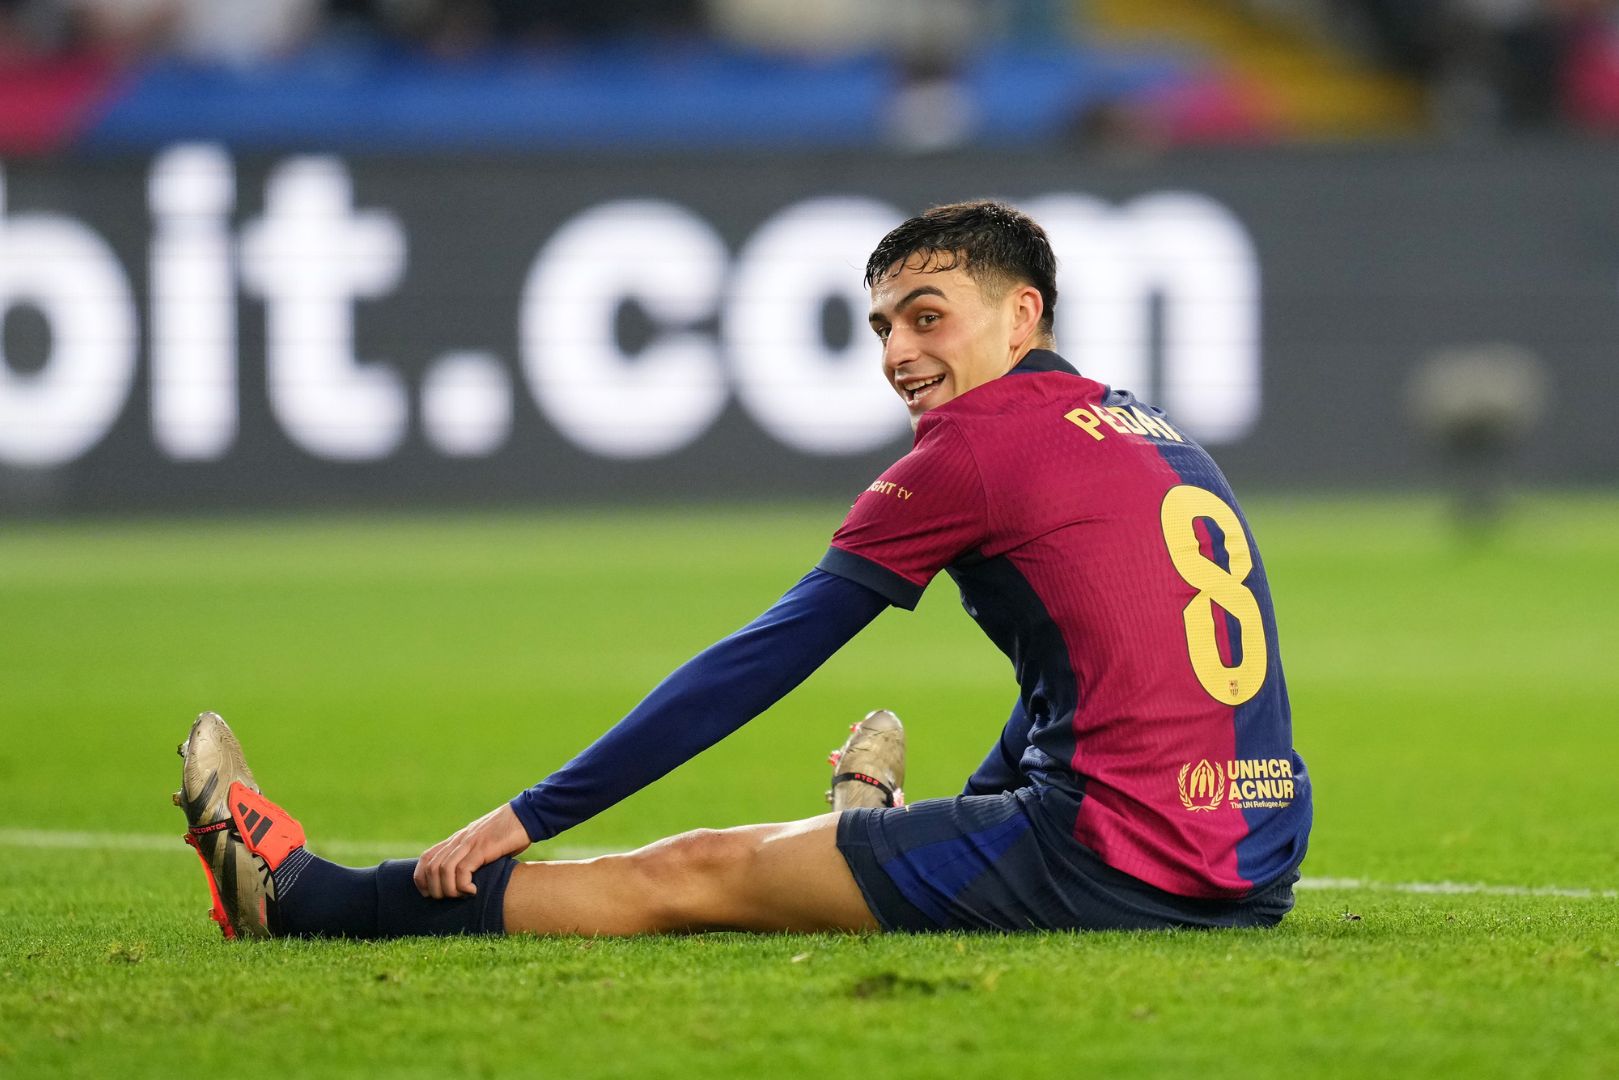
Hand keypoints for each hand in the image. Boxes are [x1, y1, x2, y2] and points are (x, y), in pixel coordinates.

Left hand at [414, 802, 530, 898]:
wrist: (527, 815)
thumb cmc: (510, 833)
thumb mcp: (485, 844)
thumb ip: (475, 856)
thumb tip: (470, 879)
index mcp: (457, 840)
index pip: (426, 858)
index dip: (422, 879)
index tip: (432, 893)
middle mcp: (459, 841)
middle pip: (431, 867)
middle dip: (435, 889)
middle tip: (450, 899)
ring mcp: (470, 843)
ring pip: (443, 870)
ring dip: (449, 890)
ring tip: (462, 896)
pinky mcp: (482, 848)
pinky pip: (462, 870)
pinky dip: (463, 885)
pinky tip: (474, 891)